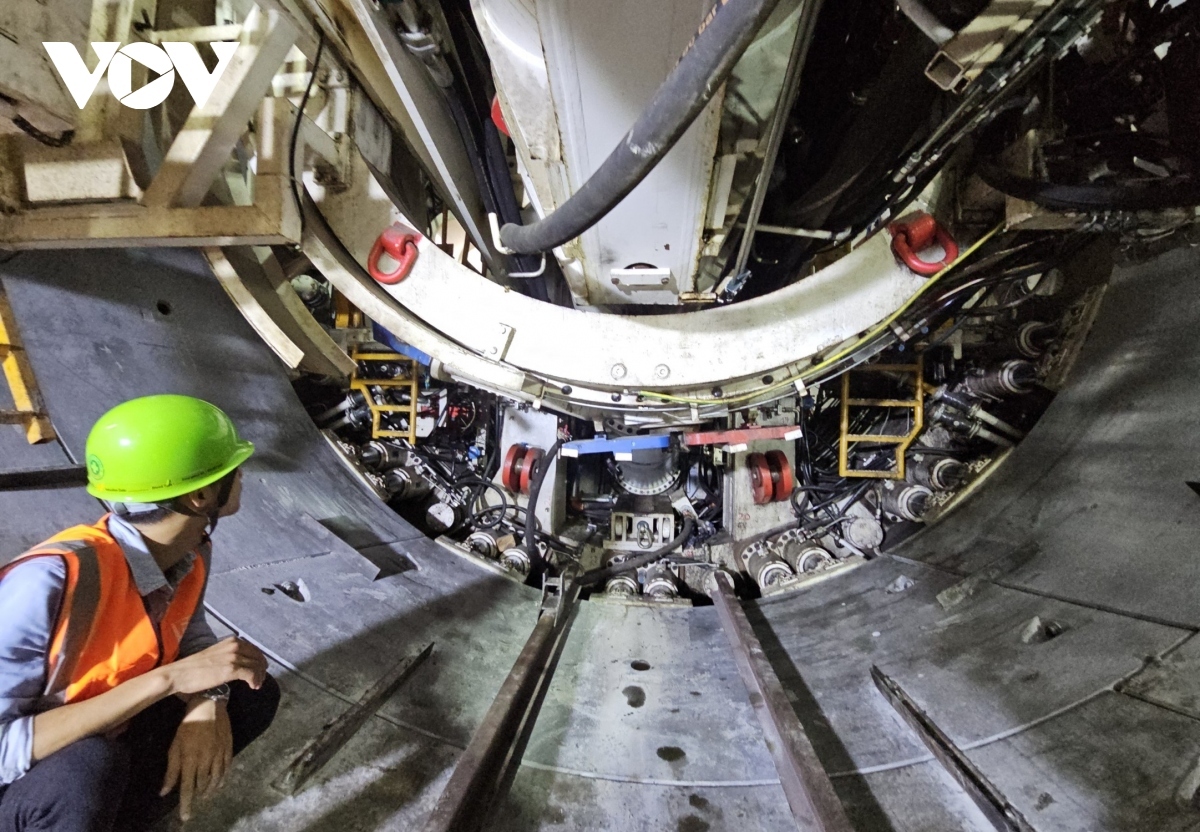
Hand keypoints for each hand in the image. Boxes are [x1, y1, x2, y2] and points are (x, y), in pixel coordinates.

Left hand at [161, 698, 232, 820]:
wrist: (209, 705)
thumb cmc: (188, 725)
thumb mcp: (174, 746)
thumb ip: (171, 770)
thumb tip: (164, 792)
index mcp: (191, 760)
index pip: (188, 788)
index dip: (186, 804)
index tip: (185, 818)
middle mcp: (206, 760)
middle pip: (202, 785)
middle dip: (197, 796)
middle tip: (193, 804)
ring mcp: (219, 755)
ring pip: (216, 779)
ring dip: (210, 790)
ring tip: (205, 796)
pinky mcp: (229, 749)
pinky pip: (226, 769)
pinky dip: (222, 779)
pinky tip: (219, 783)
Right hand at [164, 637, 266, 695]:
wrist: (180, 674)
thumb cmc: (195, 667)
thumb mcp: (216, 655)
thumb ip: (230, 655)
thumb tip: (242, 663)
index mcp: (231, 641)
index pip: (254, 649)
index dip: (259, 661)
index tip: (259, 671)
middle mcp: (235, 646)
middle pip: (258, 657)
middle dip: (261, 669)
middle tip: (259, 680)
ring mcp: (233, 656)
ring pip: (257, 665)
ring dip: (259, 677)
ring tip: (256, 685)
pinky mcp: (231, 668)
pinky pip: (251, 674)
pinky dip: (255, 680)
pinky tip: (252, 686)